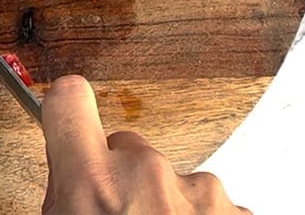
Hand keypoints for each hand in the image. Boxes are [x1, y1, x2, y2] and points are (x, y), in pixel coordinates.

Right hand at [41, 76, 249, 213]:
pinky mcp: (238, 212)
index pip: (68, 101)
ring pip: (172, 178)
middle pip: (127, 147)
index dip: (67, 106)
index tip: (68, 109)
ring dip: (165, 205)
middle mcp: (148, 178)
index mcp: (93, 185)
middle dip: (123, 178)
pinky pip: (208, 204)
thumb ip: (65, 194)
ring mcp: (200, 195)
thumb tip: (69, 180)